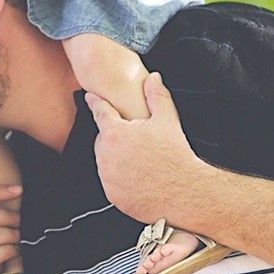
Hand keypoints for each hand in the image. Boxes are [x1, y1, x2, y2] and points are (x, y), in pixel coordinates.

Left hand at [85, 70, 209, 226]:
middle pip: (103, 138)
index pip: (100, 112)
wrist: (183, 192)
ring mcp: (107, 177)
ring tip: (140, 159)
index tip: (89, 97)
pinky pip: (110, 181)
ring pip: (105, 160)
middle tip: (137, 140)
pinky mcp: (111, 194)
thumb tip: (153, 78)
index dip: (95, 102)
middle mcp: (105, 155)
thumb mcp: (168, 120)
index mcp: (115, 133)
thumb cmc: (176, 156)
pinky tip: (137, 175)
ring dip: (115, 156)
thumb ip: (157, 96)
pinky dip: (118, 177)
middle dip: (115, 136)